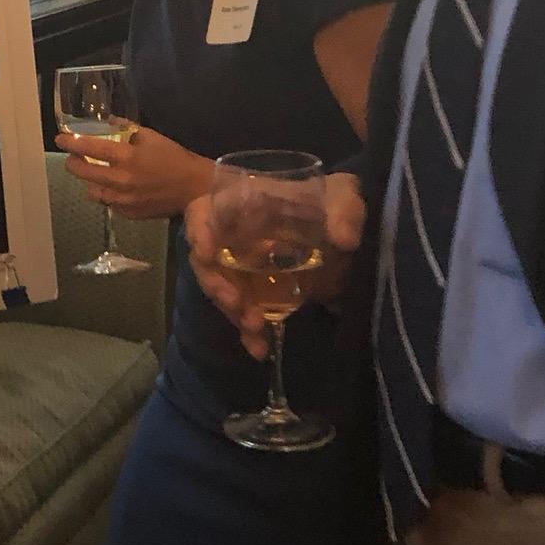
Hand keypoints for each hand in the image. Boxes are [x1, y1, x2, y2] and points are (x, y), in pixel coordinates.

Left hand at [54, 123, 203, 221]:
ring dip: (89, 180)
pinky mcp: (129, 213)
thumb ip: (125, 129)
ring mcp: (124, 200)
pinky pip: (108, 203)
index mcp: (127, 157)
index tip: (59, 139)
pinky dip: (105, 193)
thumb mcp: (150, 136)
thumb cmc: (173, 157)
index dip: (71, 143)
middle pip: (84, 173)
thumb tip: (106, 123)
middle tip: (72, 156)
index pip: (90, 148)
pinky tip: (110, 186)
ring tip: (92, 171)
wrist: (194, 188)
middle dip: (73, 163)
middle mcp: (121, 180)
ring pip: (92, 191)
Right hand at [186, 171, 365, 358]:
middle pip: (206, 261)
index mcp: (239, 204)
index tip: (207, 252)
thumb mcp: (341, 194)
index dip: (200, 232)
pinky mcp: (253, 293)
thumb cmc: (326, 199)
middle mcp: (229, 236)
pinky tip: (260, 350)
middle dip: (217, 284)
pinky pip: (241, 311)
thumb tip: (344, 239)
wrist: (332, 226)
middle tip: (236, 303)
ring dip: (232, 311)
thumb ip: (345, 210)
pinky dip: (248, 332)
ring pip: (221, 290)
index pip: (203, 213)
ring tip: (254, 328)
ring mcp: (238, 268)